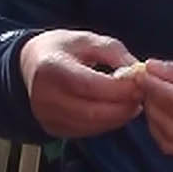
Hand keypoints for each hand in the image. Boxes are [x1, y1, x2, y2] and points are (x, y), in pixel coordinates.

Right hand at [19, 30, 144, 138]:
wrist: (30, 65)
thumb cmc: (62, 49)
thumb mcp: (87, 39)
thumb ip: (113, 52)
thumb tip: (137, 71)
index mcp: (51, 68)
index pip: (90, 85)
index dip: (119, 88)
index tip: (140, 83)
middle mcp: (45, 96)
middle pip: (92, 111)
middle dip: (124, 106)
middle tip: (142, 96)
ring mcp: (47, 116)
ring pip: (92, 126)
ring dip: (118, 117)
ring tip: (132, 103)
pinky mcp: (53, 129)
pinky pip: (87, 132)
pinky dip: (107, 124)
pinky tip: (116, 111)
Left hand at [139, 58, 172, 157]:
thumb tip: (150, 68)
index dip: (155, 86)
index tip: (142, 70)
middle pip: (169, 125)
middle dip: (152, 101)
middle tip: (145, 80)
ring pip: (167, 140)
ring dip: (154, 116)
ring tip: (155, 93)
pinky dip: (163, 128)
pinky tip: (166, 108)